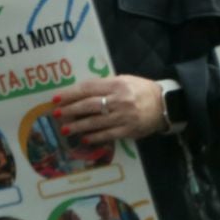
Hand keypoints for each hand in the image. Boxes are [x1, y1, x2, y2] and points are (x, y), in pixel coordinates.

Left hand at [51, 74, 165, 144]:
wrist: (164, 104)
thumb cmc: (141, 90)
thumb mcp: (125, 80)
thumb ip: (105, 84)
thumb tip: (82, 91)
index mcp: (117, 84)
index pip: (89, 88)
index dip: (71, 94)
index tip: (56, 98)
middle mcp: (119, 100)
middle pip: (89, 106)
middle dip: (70, 110)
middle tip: (56, 114)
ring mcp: (123, 116)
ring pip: (95, 122)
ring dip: (78, 126)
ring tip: (64, 129)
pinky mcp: (127, 130)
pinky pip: (106, 135)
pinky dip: (94, 137)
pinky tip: (83, 138)